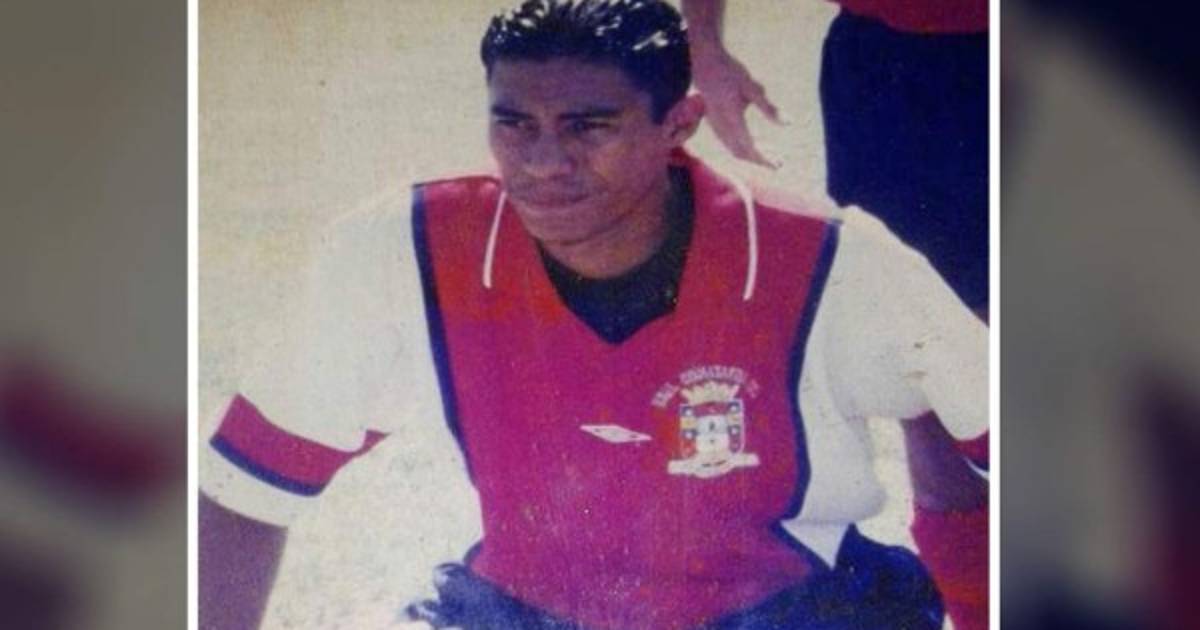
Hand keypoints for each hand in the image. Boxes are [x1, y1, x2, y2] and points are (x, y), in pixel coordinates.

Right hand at [691, 48, 782, 168]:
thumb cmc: (730, 73)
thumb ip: (769, 108)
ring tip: (769, 155)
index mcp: (733, 119)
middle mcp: (722, 126)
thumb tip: (789, 123)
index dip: (764, 159)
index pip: (750, 147)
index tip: (779, 164)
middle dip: (759, 161)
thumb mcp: (753, 88)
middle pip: (741, 153)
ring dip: (751, 156)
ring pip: (734, 150)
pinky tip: (754, 145)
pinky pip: (729, 144)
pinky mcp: (714, 124)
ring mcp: (716, 126)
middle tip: (778, 163)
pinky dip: (743, 149)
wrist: (704, 65)